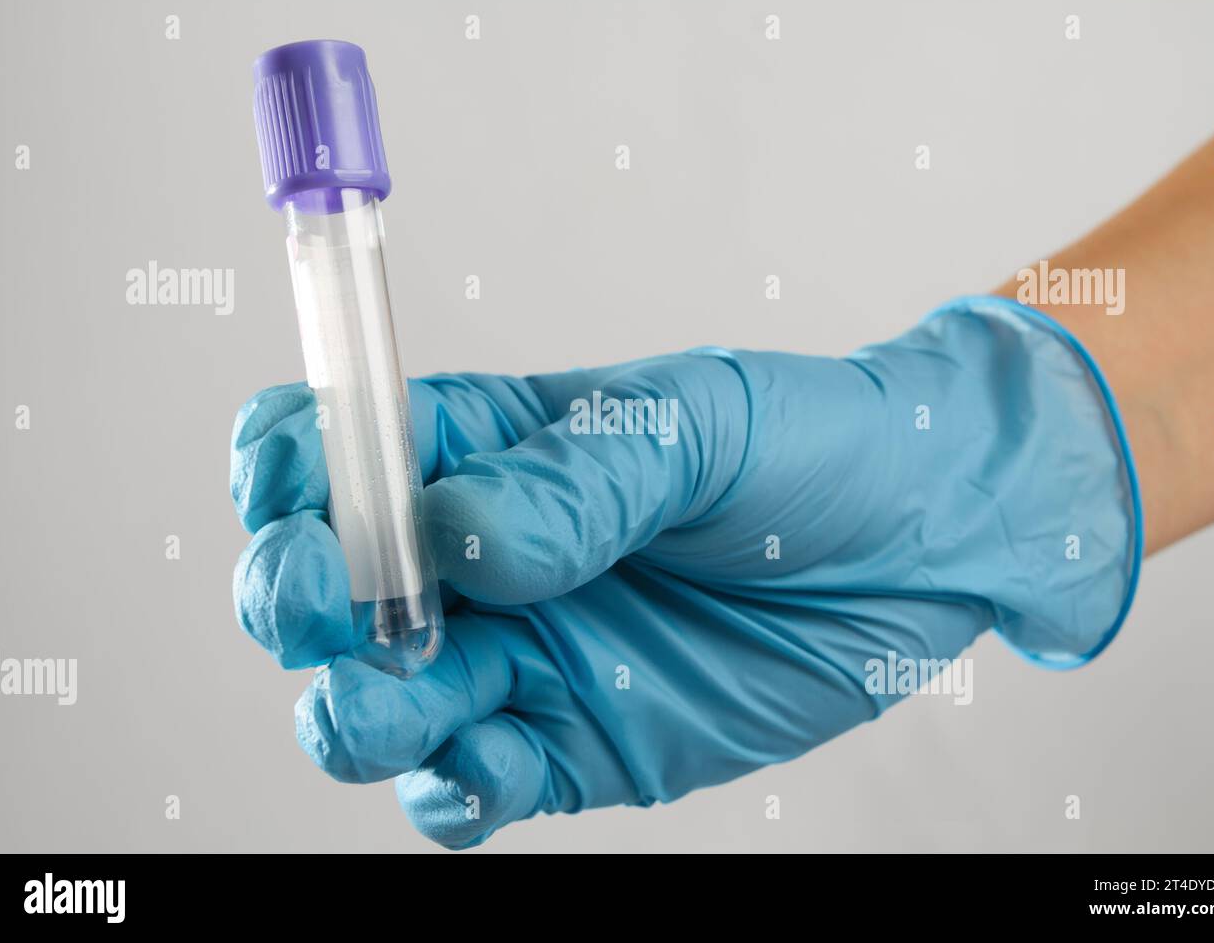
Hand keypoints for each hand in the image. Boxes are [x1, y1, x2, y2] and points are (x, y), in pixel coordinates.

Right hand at [230, 297, 1137, 848]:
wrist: (926, 543)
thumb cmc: (813, 448)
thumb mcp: (698, 424)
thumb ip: (576, 476)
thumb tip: (455, 534)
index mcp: (486, 450)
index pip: (328, 449)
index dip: (287, 469)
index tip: (303, 493)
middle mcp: (480, 560)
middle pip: (317, 589)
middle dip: (298, 599)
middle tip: (345, 603)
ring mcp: (520, 657)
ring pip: (371, 703)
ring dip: (361, 707)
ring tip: (433, 681)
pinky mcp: (572, 744)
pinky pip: (468, 786)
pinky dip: (451, 789)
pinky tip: (489, 760)